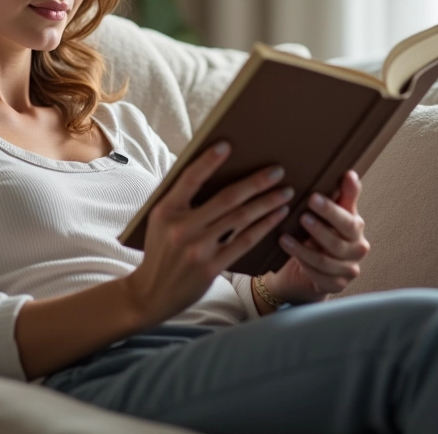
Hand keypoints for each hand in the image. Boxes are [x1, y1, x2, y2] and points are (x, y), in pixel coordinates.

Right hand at [124, 143, 292, 324]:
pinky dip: (264, 226)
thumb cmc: (160, 249)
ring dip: (266, 202)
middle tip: (277, 170)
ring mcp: (197, 249)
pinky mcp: (211, 267)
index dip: (208, 161)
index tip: (227, 145)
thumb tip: (213, 173)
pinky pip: (244, 241)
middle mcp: (181, 228)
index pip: (189, 179)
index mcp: (165, 210)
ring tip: (286, 191)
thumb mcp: (160, 220)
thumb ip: (181, 200)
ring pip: (240, 219)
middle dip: (256, 182)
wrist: (151, 292)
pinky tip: (277, 215)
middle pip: (226, 198)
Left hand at [264, 170, 369, 305]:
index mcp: (355, 229)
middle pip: (338, 242)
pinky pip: (319, 276)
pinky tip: (288, 254)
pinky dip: (303, 264)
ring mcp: (348, 270)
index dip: (331, 210)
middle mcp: (357, 250)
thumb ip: (341, 195)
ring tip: (284, 237)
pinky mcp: (335, 286)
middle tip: (301, 216)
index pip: (348, 220)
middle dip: (319, 229)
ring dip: (304, 249)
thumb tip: (350, 173)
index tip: (312, 197)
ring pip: (326, 261)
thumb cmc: (317, 234)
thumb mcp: (327, 213)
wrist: (306, 267)